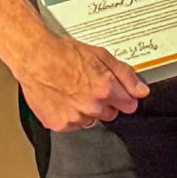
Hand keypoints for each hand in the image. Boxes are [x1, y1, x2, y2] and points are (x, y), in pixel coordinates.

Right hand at [0, 0, 148, 131]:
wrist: (34, 56)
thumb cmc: (64, 53)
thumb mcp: (101, 55)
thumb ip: (126, 75)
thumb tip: (142, 90)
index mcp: (105, 89)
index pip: (129, 105)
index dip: (123, 96)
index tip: (117, 92)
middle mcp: (91, 105)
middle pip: (110, 114)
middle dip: (104, 103)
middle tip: (89, 86)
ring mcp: (74, 117)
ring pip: (91, 121)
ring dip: (86, 110)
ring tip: (73, 90)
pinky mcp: (59, 124)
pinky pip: (72, 125)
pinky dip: (69, 115)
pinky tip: (63, 98)